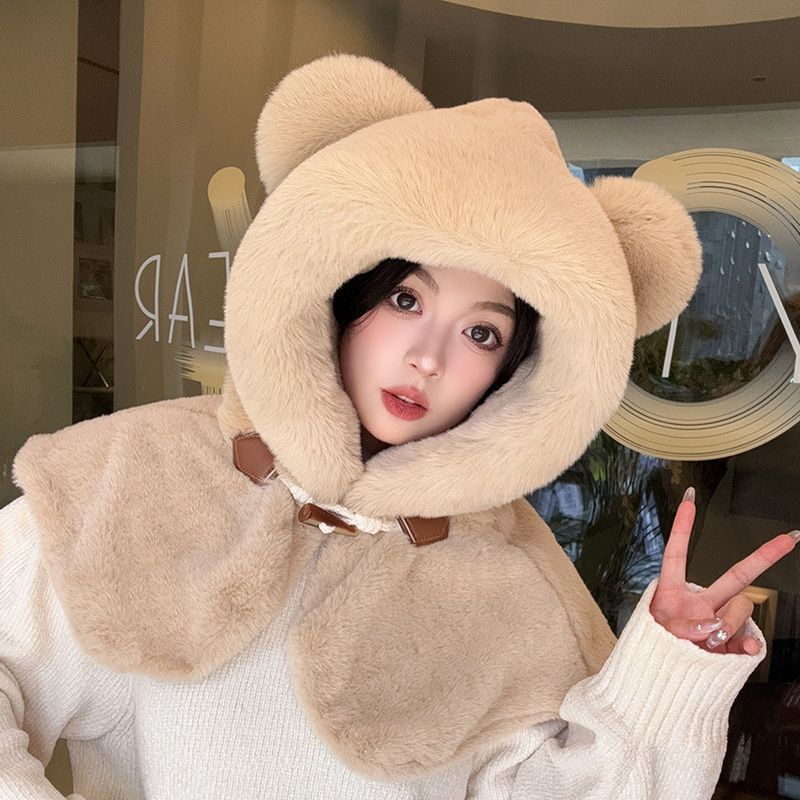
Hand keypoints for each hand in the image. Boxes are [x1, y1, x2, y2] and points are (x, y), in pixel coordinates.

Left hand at [649, 487, 798, 654]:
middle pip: (735, 576)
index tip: (689, 496)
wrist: (658, 684)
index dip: (682, 526)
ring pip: (740, 610)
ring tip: (703, 643)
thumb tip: (713, 626)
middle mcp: (700, 603)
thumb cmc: (652, 652)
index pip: (677, 553)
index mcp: (673, 592)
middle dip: (764, 556)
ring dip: (724, 625)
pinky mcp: (731, 645)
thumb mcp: (656, 633)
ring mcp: (719, 623)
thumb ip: (683, 625)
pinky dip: (747, 646)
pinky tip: (742, 651)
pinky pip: (748, 641)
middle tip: (790, 538)